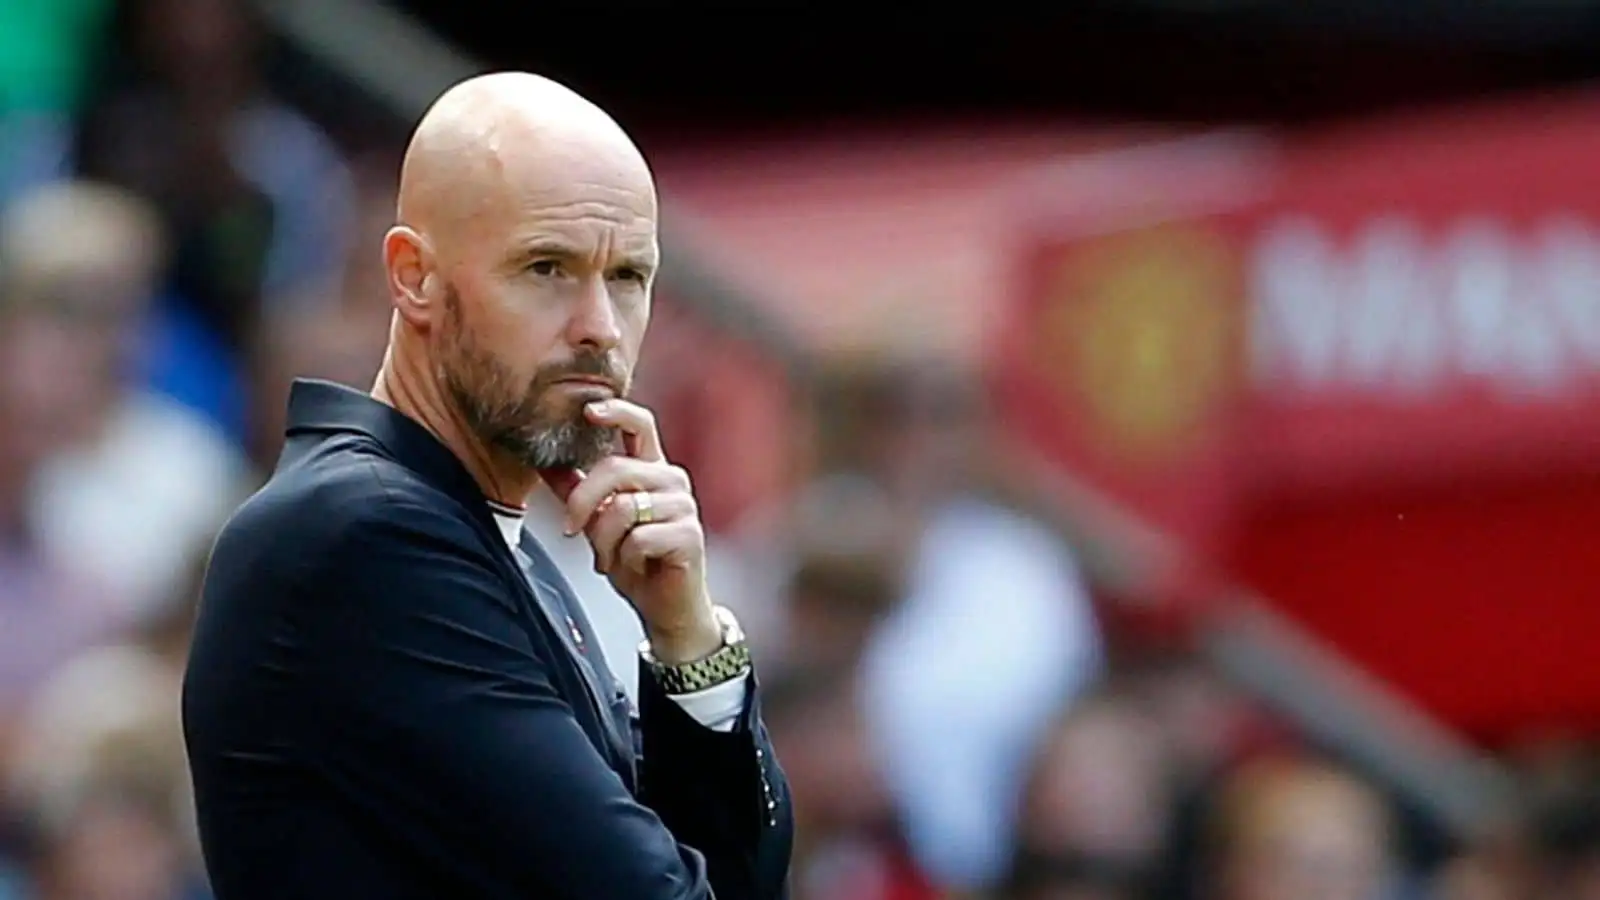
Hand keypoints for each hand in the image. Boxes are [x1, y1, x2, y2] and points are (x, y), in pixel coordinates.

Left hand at [539, 400, 720, 662]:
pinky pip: (638, 537)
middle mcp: (672, 480)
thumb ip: (578, 491)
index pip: (640, 425)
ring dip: (603, 540)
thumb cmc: (639, 563)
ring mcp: (684, 507)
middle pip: (614, 468)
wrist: (667, 607)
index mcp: (652, 470)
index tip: (588, 410)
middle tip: (572, 530)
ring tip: (608, 557)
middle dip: (582, 502)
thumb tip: (546, 464)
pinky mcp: (689, 535)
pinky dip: (623, 557)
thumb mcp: (599, 523)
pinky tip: (631, 566)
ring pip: (622, 507)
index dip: (616, 411)